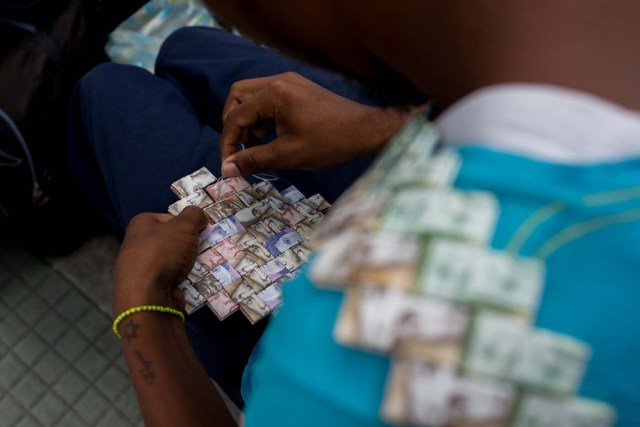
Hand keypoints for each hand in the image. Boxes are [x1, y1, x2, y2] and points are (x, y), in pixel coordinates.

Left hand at [112, 206, 207, 315]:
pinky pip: (169, 279)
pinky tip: (188, 282)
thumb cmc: (163, 252)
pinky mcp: (146, 287)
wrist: (146, 295)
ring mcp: (139, 267)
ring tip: (197, 267)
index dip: (185, 224)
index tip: (197, 233)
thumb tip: (199, 216)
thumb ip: (194, 215)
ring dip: (186, 264)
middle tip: (200, 250)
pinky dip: (180, 280)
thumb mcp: (184, 226)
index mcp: (141, 224)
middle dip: (187, 246)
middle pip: (171, 241)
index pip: (168, 218)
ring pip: (171, 261)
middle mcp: (136, 243)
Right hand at [220, 72, 416, 176]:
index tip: (228, 164)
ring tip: (257, 147)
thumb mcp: (288, 155)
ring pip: (253, 97)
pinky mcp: (299, 90)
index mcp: (274, 93)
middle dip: (234, 124)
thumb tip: (226, 170)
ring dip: (249, 122)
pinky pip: (270, 100)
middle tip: (239, 149)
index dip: (227, 142)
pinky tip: (272, 138)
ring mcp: (290, 83)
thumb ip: (254, 160)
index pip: (236, 116)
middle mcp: (279, 81)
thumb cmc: (330, 143)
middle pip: (239, 97)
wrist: (365, 131)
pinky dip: (264, 118)